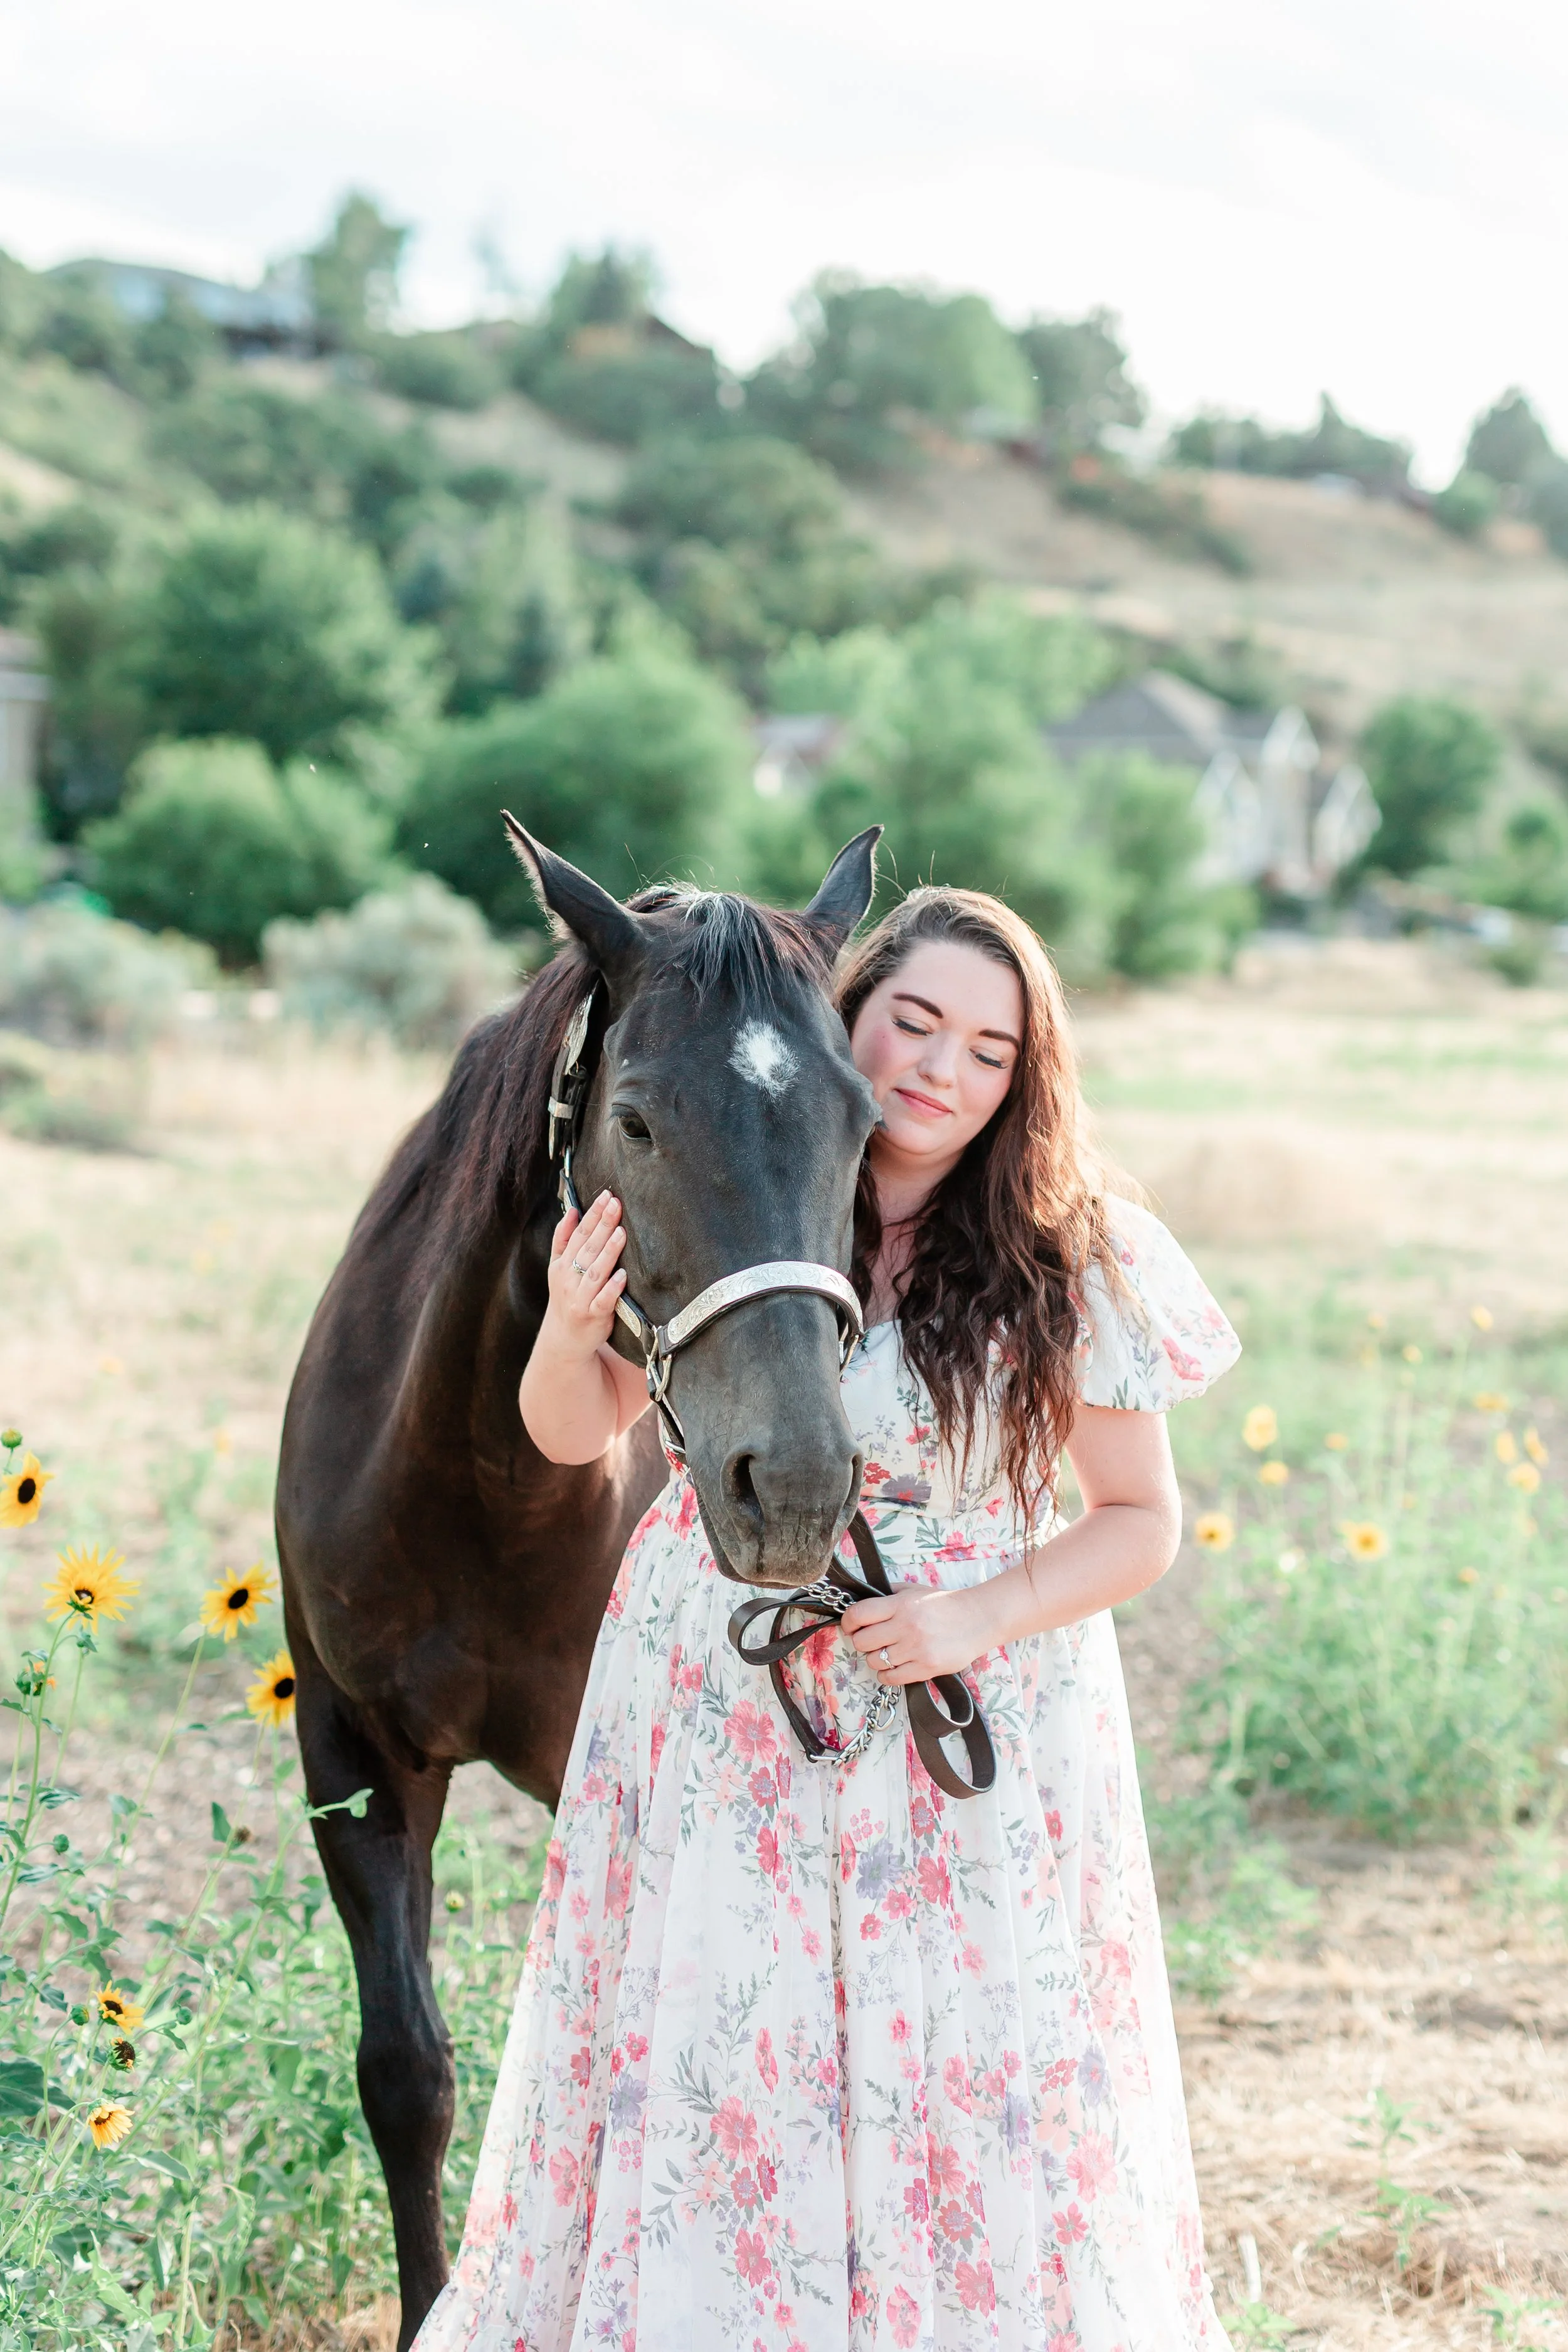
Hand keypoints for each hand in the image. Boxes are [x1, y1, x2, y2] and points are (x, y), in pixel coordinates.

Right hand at [544, 1193, 625, 1353]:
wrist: (564, 1340)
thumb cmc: (567, 1297)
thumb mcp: (558, 1268)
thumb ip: (563, 1239)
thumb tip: (573, 1210)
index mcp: (562, 1264)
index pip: (578, 1234)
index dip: (592, 1214)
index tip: (606, 1195)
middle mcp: (568, 1279)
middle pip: (587, 1247)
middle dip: (602, 1224)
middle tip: (616, 1204)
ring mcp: (580, 1298)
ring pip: (595, 1271)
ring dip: (608, 1252)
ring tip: (621, 1233)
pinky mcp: (592, 1316)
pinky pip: (603, 1301)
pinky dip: (612, 1288)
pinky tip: (623, 1275)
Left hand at [840, 1578, 1003, 1686]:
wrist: (977, 1619)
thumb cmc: (944, 1604)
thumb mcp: (915, 1590)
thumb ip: (889, 1594)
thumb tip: (862, 1600)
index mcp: (901, 1605)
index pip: (858, 1614)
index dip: (848, 1622)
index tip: (850, 1626)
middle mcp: (906, 1626)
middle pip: (862, 1641)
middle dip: (862, 1641)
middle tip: (871, 1640)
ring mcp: (916, 1649)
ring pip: (874, 1661)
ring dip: (876, 1658)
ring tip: (886, 1652)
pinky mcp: (926, 1668)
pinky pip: (890, 1678)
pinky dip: (886, 1674)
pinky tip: (893, 1666)